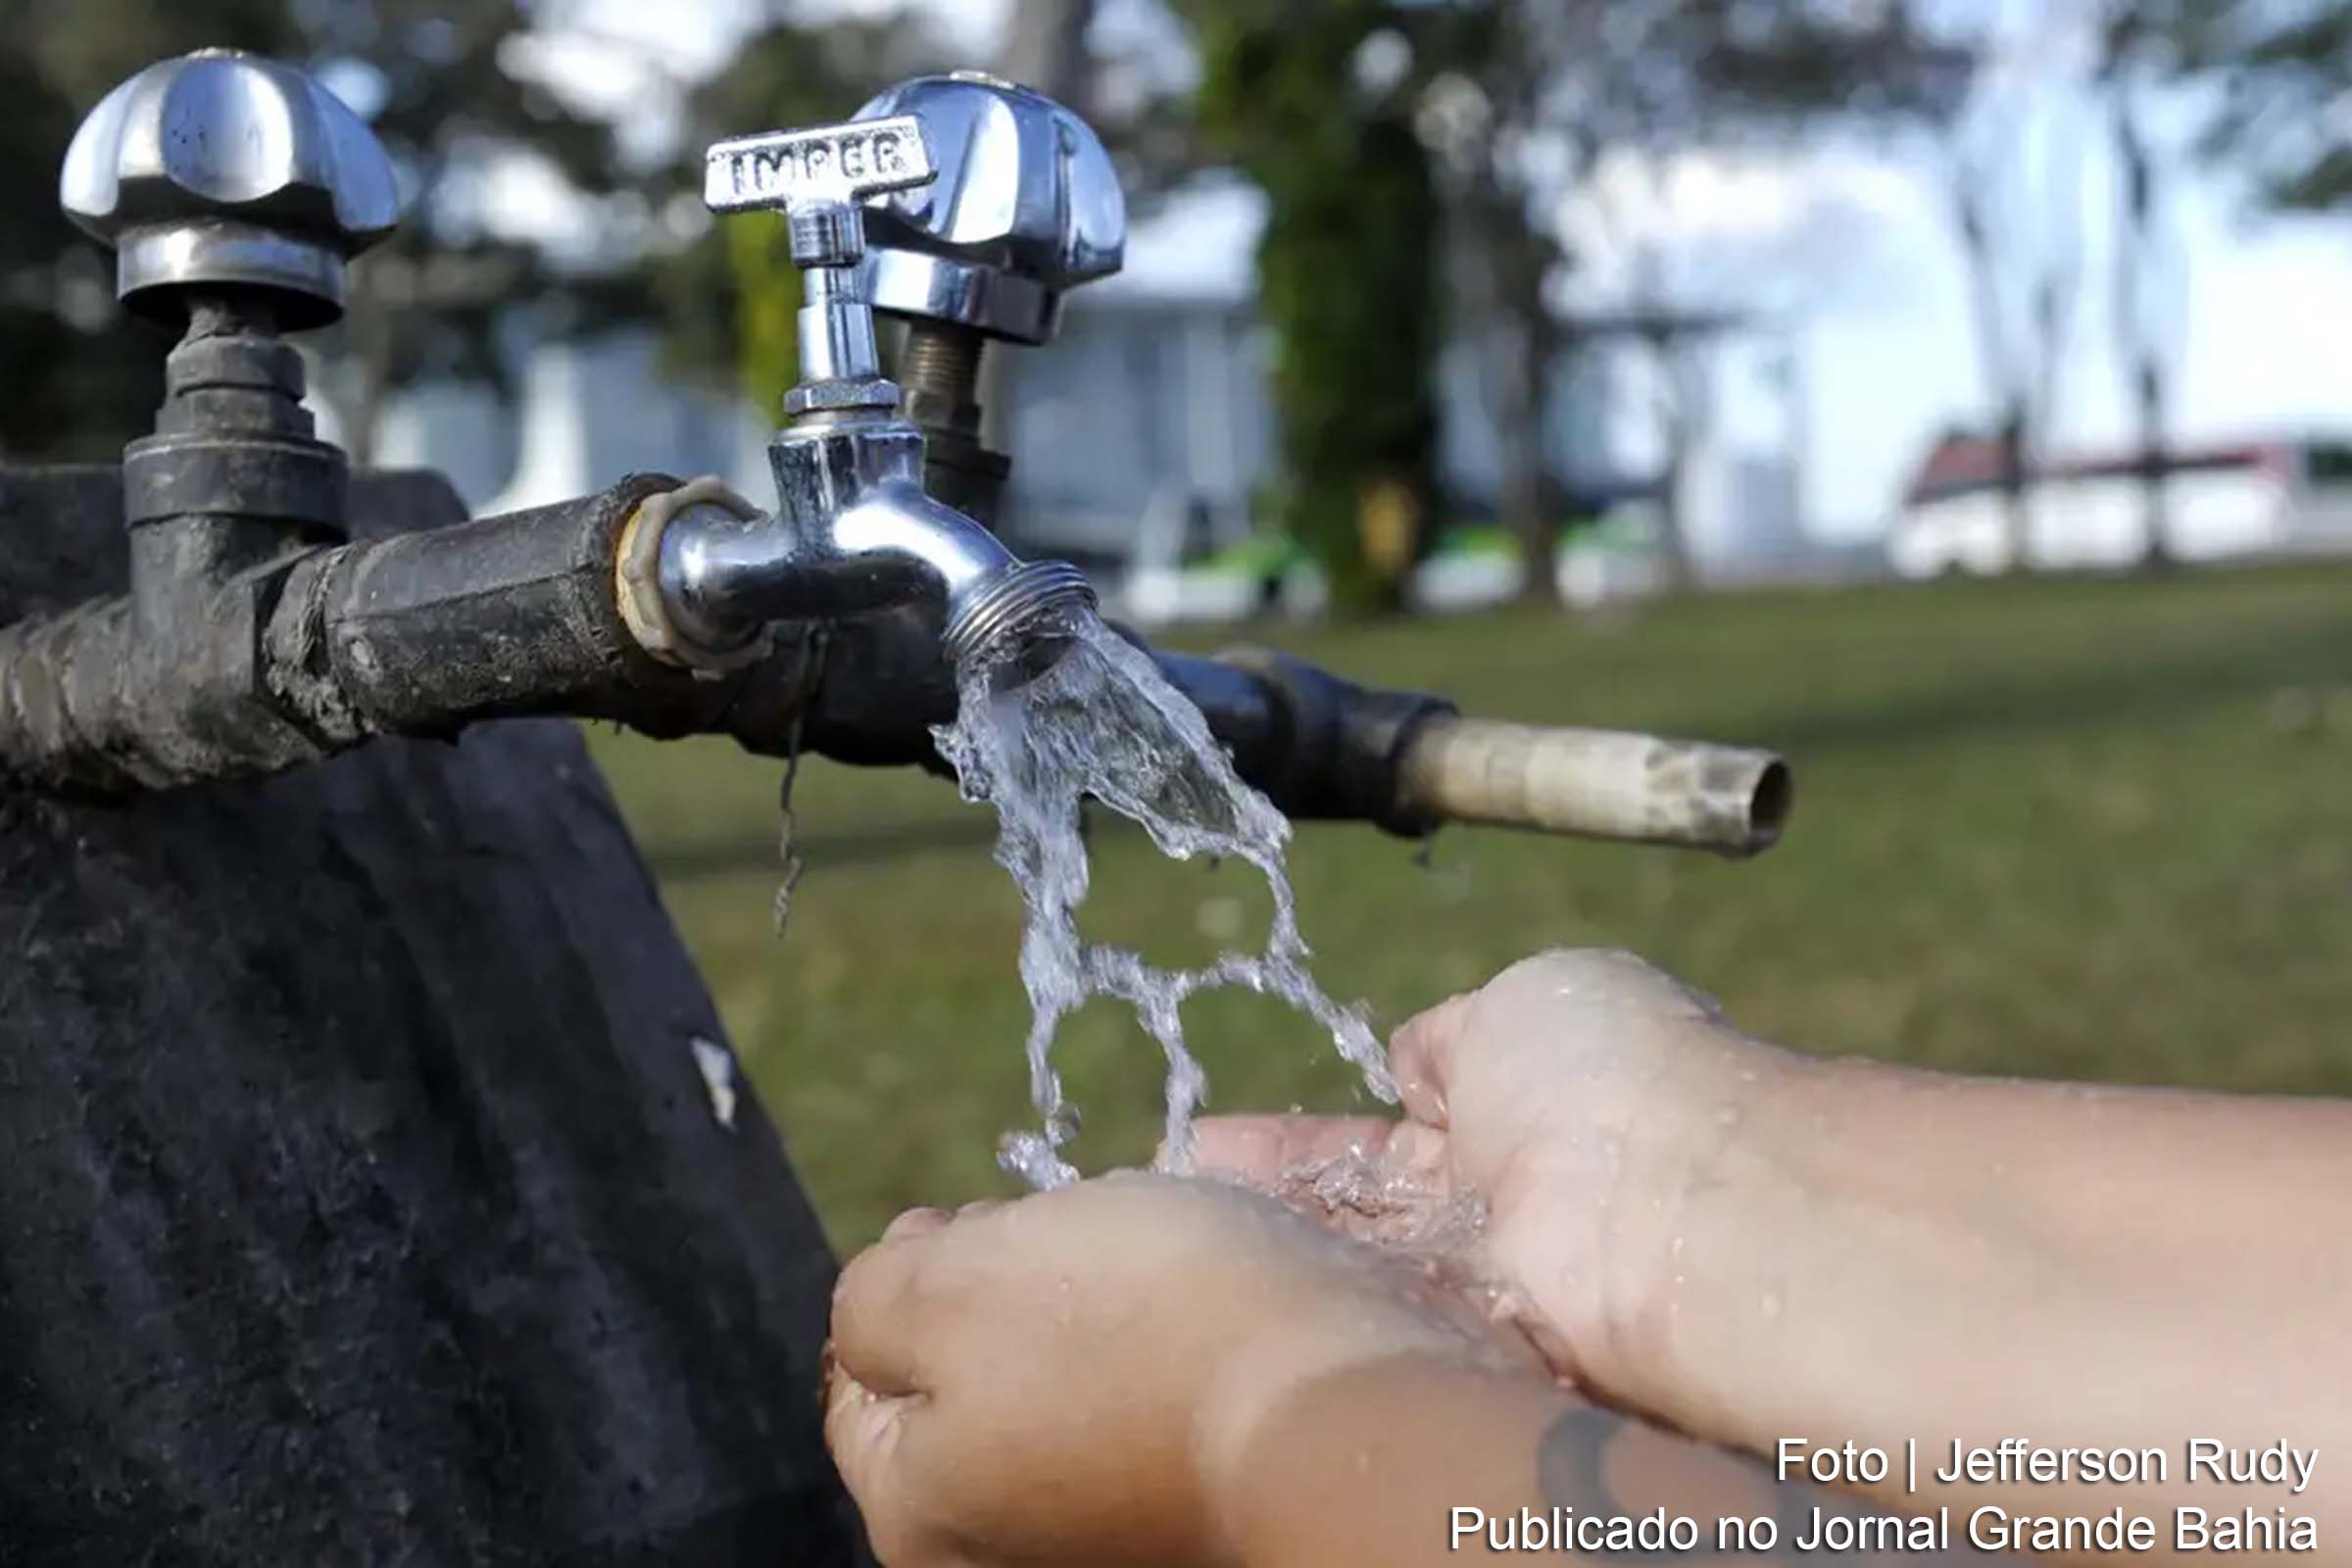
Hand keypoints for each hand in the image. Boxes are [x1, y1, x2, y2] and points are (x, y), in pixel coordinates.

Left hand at [823, 1172, 1531, 1567]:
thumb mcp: (949, 1283)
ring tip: (1148, 1256)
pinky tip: (1205, 1304)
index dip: (906, 1274)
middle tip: (1062, 1230)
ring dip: (1093, 1311)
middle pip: (969, 1385)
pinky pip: (1156, 1407)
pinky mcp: (1202, 1508)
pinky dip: (1168, 1348)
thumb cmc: (1136, 1330)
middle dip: (1004, 1289)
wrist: (1350, 1401)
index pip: (860, 1385)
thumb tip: (879, 1306)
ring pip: (1067, 1385)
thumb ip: (871, 1298)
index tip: (966, 1215)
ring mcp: (1112, 1536)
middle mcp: (1011, 1552)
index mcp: (921, 1516)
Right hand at [1198, 947, 1798, 1412]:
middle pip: (1356, 1213)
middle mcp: (1495, 1206)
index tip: (1213, 1142)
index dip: (1300, 1143)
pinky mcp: (1472, 1353)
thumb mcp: (1523, 1002)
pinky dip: (1304, 1305)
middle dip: (1266, 1205)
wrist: (1677, 1206)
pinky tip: (1219, 1293)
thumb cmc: (1611, 1076)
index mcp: (1514, 1106)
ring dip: (1270, 1251)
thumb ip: (1454, 1035)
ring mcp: (1481, 1285)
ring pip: (1355, 1268)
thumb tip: (1411, 1057)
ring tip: (1168, 1242)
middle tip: (1172, 1200)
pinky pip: (1373, 1324)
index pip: (1383, 1133)